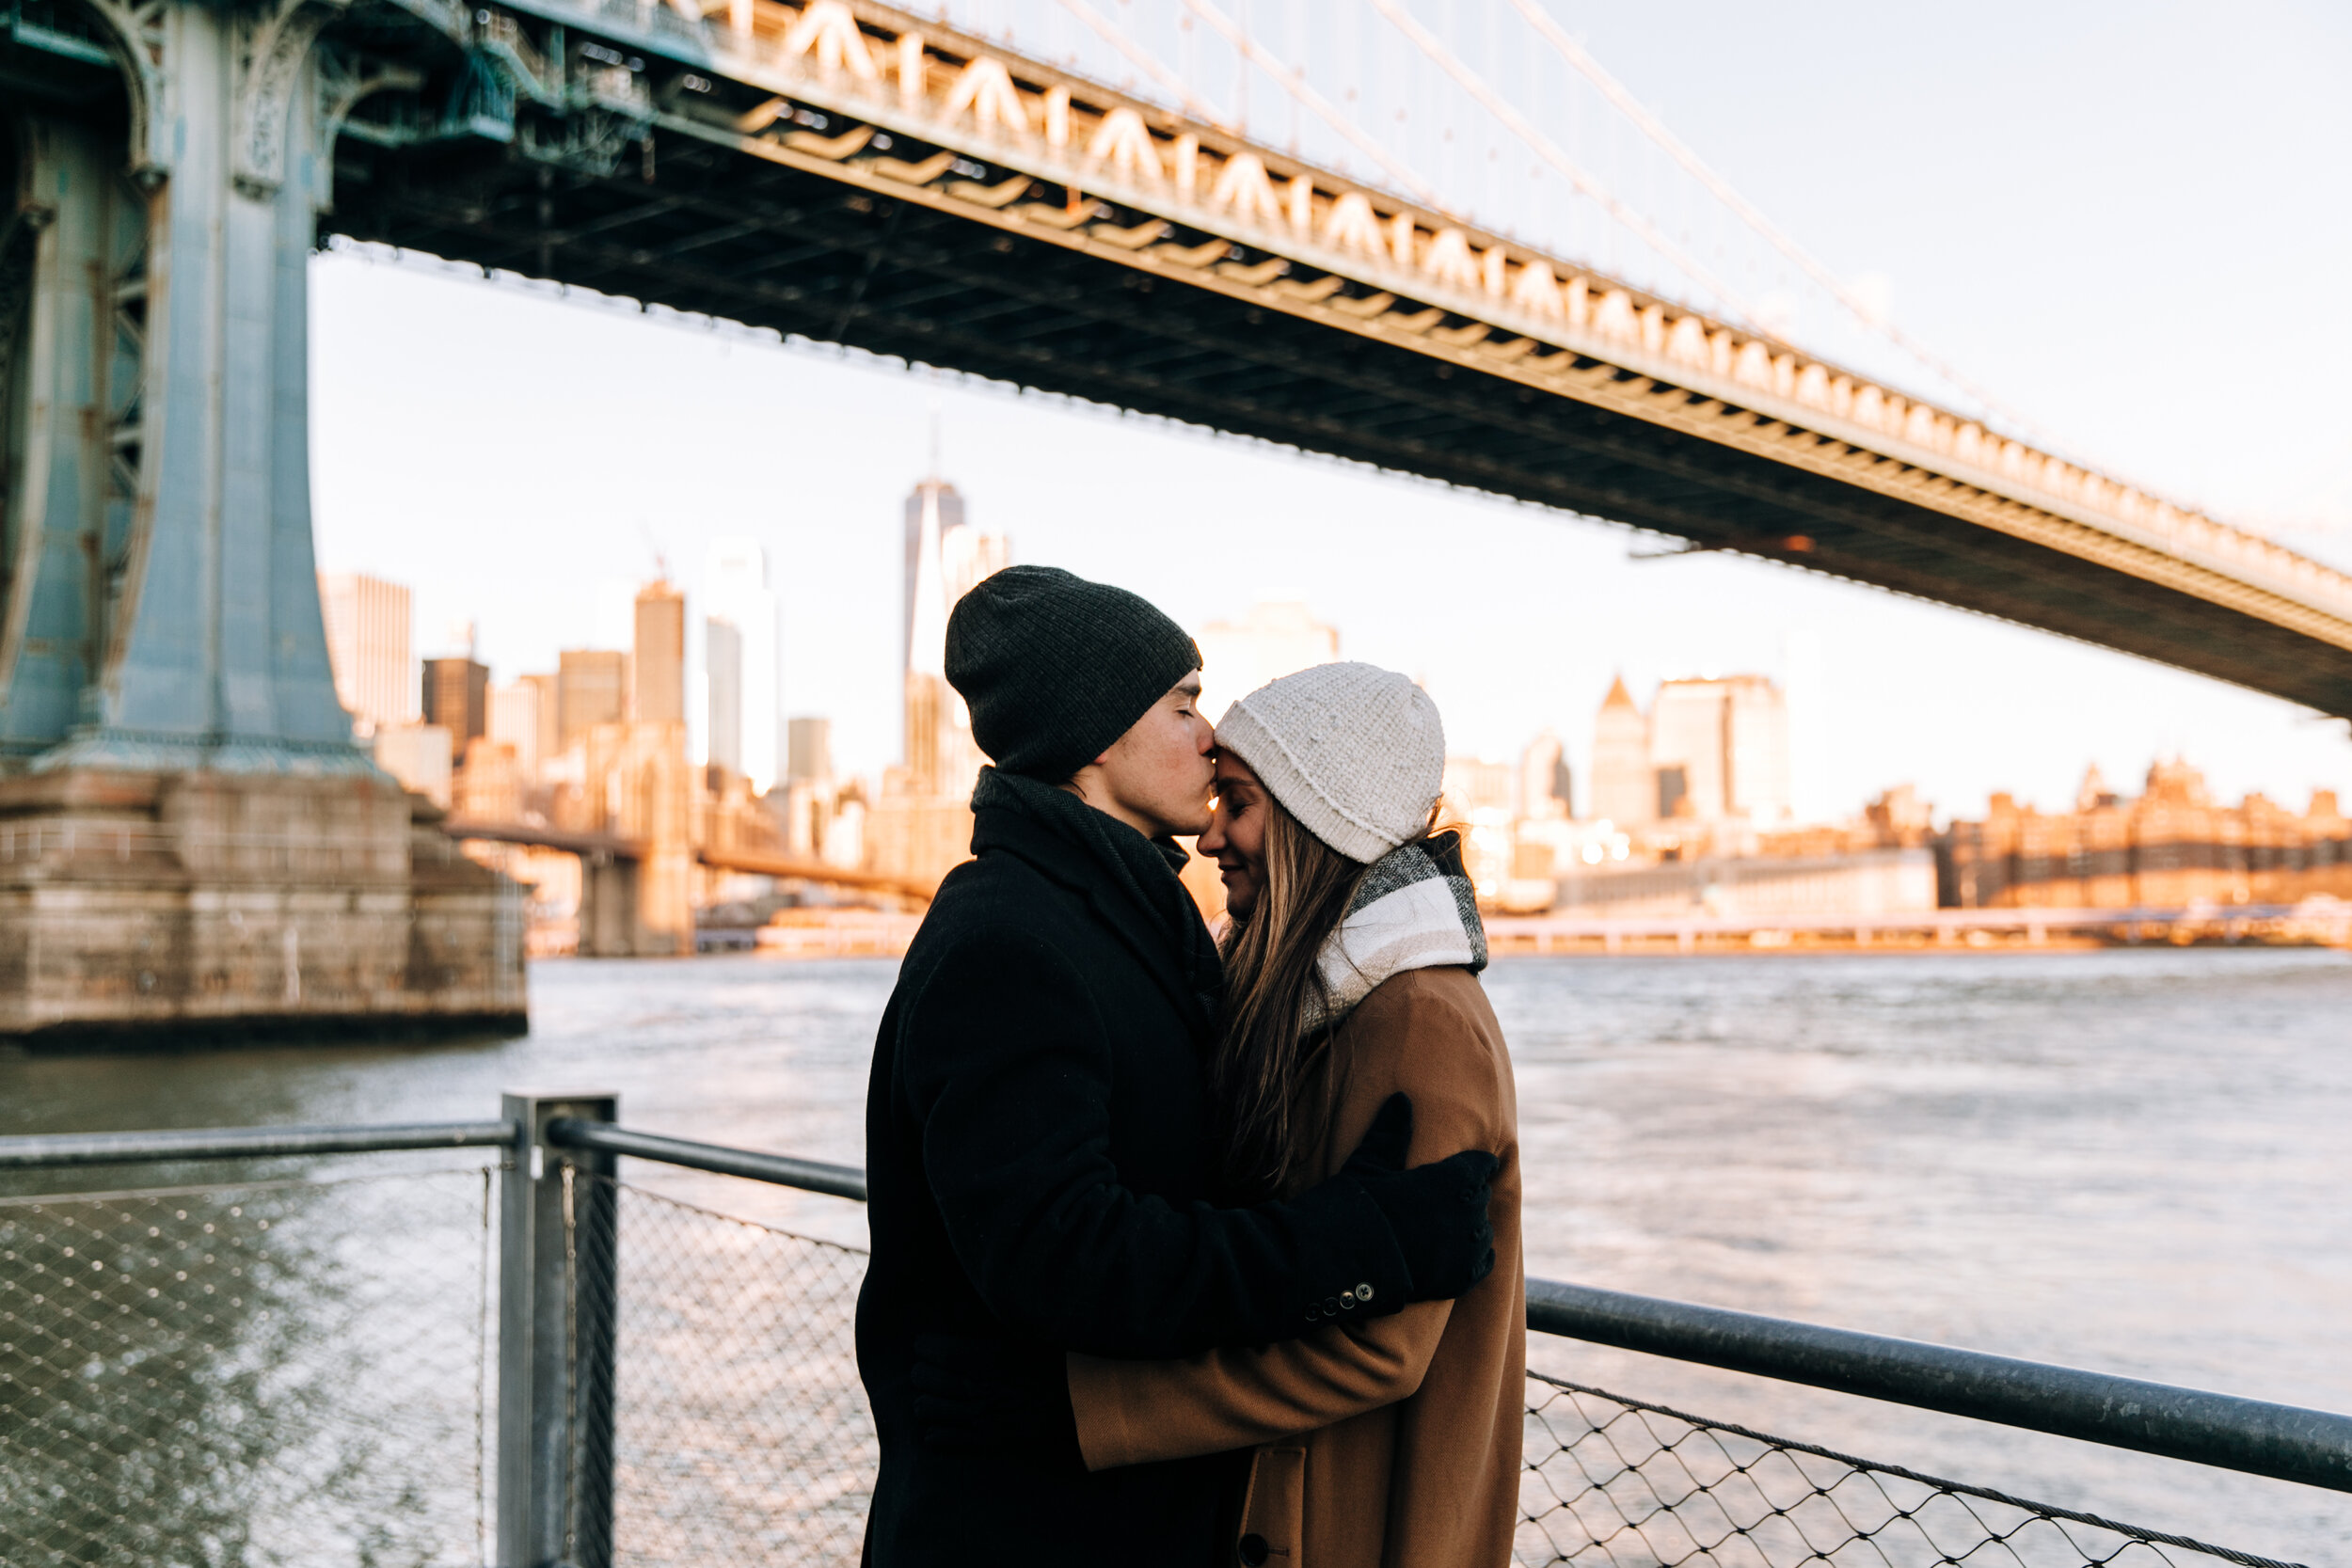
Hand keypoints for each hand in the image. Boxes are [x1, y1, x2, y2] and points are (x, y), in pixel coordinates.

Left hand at [909, 1332, 1081, 1467]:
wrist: (1087, 1410)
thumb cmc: (1060, 1365)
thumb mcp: (1026, 1334)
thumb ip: (986, 1321)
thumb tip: (955, 1309)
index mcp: (985, 1356)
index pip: (933, 1349)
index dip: (925, 1345)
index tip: (924, 1343)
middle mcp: (976, 1387)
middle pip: (925, 1378)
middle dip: (922, 1371)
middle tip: (924, 1368)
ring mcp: (980, 1418)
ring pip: (929, 1409)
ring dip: (925, 1401)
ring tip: (928, 1397)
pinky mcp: (988, 1443)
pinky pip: (945, 1440)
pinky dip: (935, 1434)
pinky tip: (933, 1431)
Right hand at [1338, 1093, 1498, 1301]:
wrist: (1346, 1264)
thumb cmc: (1355, 1207)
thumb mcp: (1369, 1162)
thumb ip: (1390, 1130)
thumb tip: (1401, 1098)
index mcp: (1451, 1179)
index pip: (1480, 1164)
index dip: (1475, 1163)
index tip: (1474, 1163)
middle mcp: (1466, 1212)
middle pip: (1480, 1196)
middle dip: (1470, 1193)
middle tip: (1457, 1194)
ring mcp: (1465, 1248)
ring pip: (1483, 1231)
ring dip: (1473, 1226)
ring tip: (1457, 1226)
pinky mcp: (1460, 1278)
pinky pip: (1483, 1263)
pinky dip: (1477, 1257)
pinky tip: (1465, 1255)